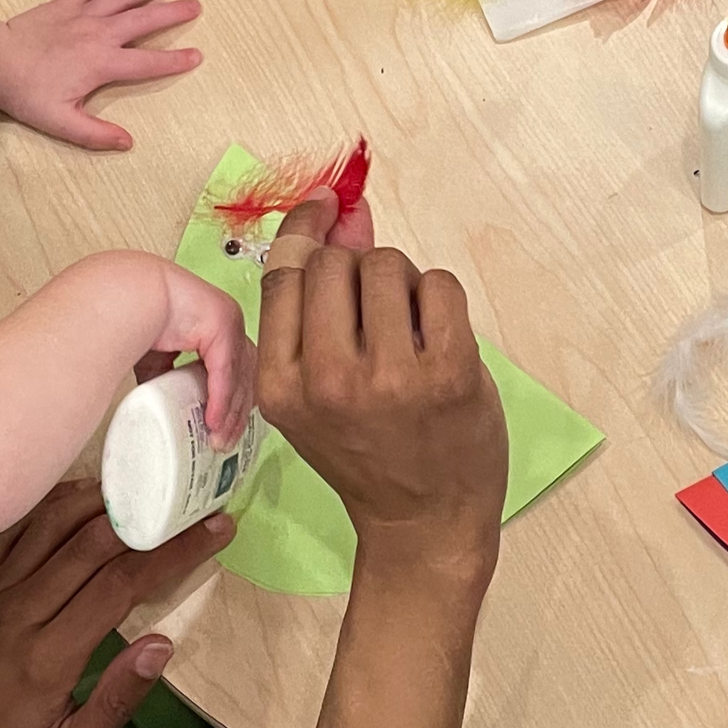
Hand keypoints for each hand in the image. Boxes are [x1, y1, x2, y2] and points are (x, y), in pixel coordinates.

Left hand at [0, 0, 203, 149]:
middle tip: (195, 6)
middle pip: (144, 21)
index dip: (174, 61)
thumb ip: (95, 134)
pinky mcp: (64, 3)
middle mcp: (99, 34)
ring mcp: (82, 15)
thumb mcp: (61, 122)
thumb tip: (127, 142)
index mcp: (103, 64)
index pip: (148, 63)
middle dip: (172, 13)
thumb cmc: (27, 93)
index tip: (196, 55)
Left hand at [0, 481, 229, 727]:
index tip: (214, 531)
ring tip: (145, 487)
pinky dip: (52, 504)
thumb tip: (161, 645)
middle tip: (193, 501)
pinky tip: (83, 494)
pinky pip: (17, 531)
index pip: (121, 585)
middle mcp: (21, 612)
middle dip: (151, 517)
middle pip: (92, 542)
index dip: (172, 552)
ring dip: (102, 498)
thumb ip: (115, 702)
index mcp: (48, 657)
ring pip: (52, 524)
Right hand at [151, 265, 255, 446]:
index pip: (237, 369)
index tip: (225, 427)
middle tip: (225, 439)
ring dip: (230, 411)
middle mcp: (229, 322)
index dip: (234, 401)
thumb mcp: (157, 357)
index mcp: (218, 326)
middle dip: (237, 411)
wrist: (129, 294)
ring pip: (241, 375)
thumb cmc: (137, 315)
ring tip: (218, 437)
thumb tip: (168, 404)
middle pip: (246, 375)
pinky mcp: (222, 324)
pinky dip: (221, 398)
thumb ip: (168, 377)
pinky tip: (214, 420)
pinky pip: (226, 370)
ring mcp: (229, 321)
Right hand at [256, 195, 506, 581]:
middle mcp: (327, 379)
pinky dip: (439, 296)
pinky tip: (436, 335)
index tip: (324, 207)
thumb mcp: (316, 390)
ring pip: (385, 264)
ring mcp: (389, 377)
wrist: (424, 520)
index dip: (304, 230)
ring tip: (407, 329)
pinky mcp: (447, 372)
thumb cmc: (367, 452)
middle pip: (332, 263)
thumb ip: (314, 304)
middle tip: (376, 312)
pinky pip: (438, 284)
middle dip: (356, 270)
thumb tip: (336, 210)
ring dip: (400, 281)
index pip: (283, 275)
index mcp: (280, 386)